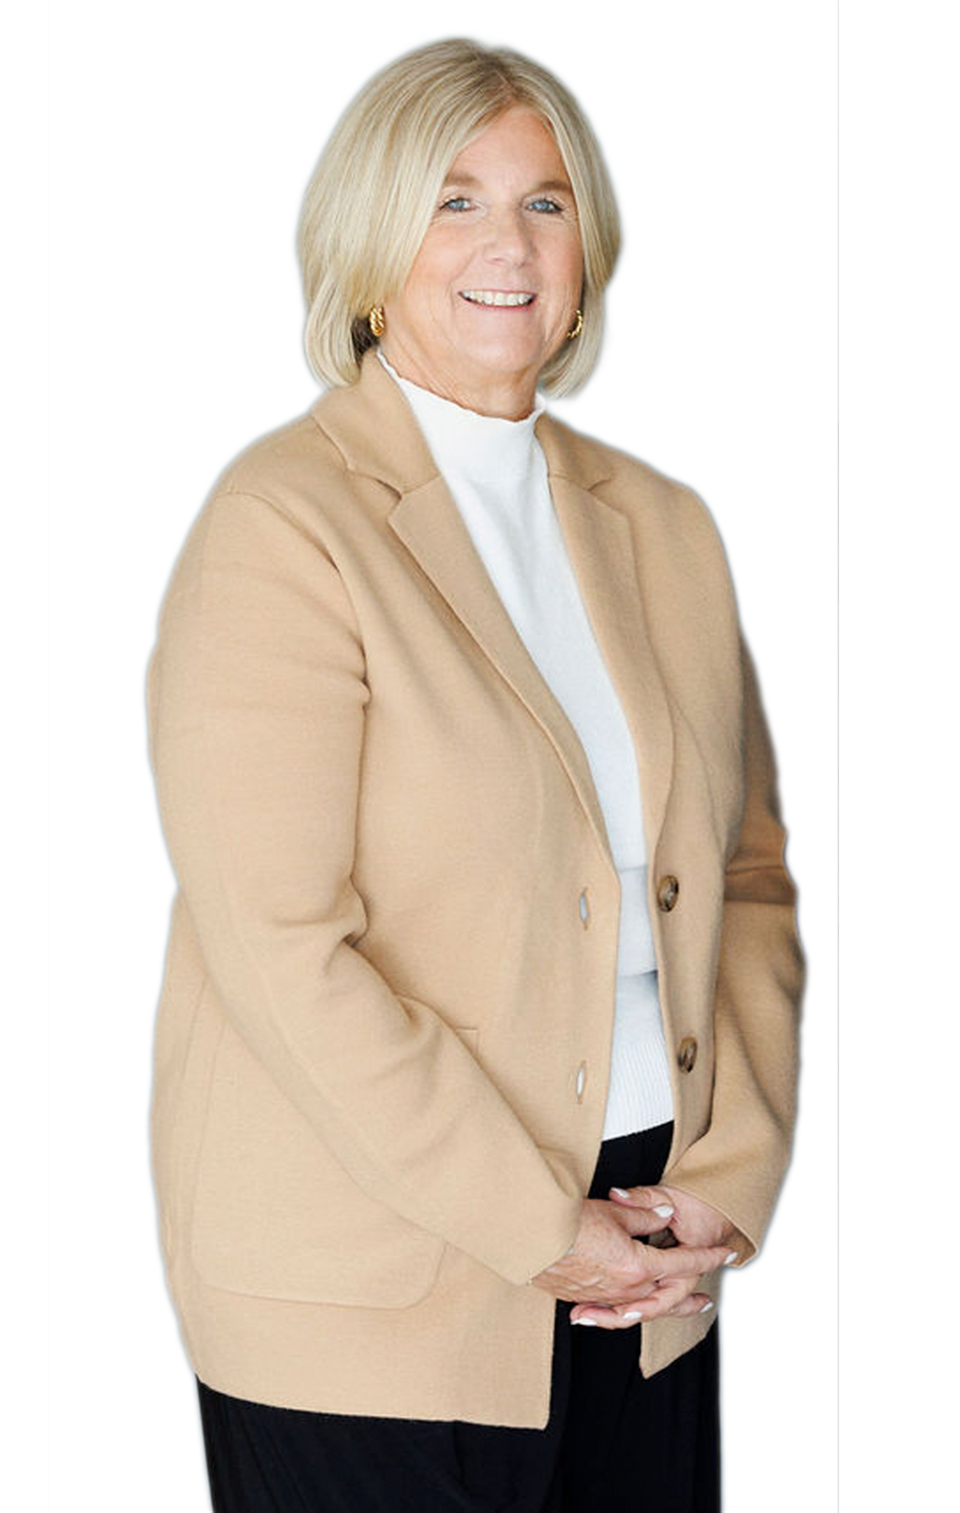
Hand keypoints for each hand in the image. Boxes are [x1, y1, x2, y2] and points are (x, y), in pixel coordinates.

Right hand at [565, 1183, 738, 1330]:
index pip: (683, 1262)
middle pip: (666, 1297)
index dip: (708, 1257)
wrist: (528, 1237)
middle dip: (688, 1298)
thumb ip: (644, 1214)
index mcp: (638, 1265)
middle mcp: (625, 1288)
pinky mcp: (582, 1299)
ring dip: (662, 1309)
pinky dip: (626, 1311)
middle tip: (706, 1301)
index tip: (727, 1255)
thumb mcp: (615, 1210)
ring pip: (641, 1308)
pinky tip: (627, 1311)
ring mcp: (604, 1297)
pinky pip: (613, 1310)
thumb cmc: (570, 1221)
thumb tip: (663, 1215)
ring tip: (675, 1311)